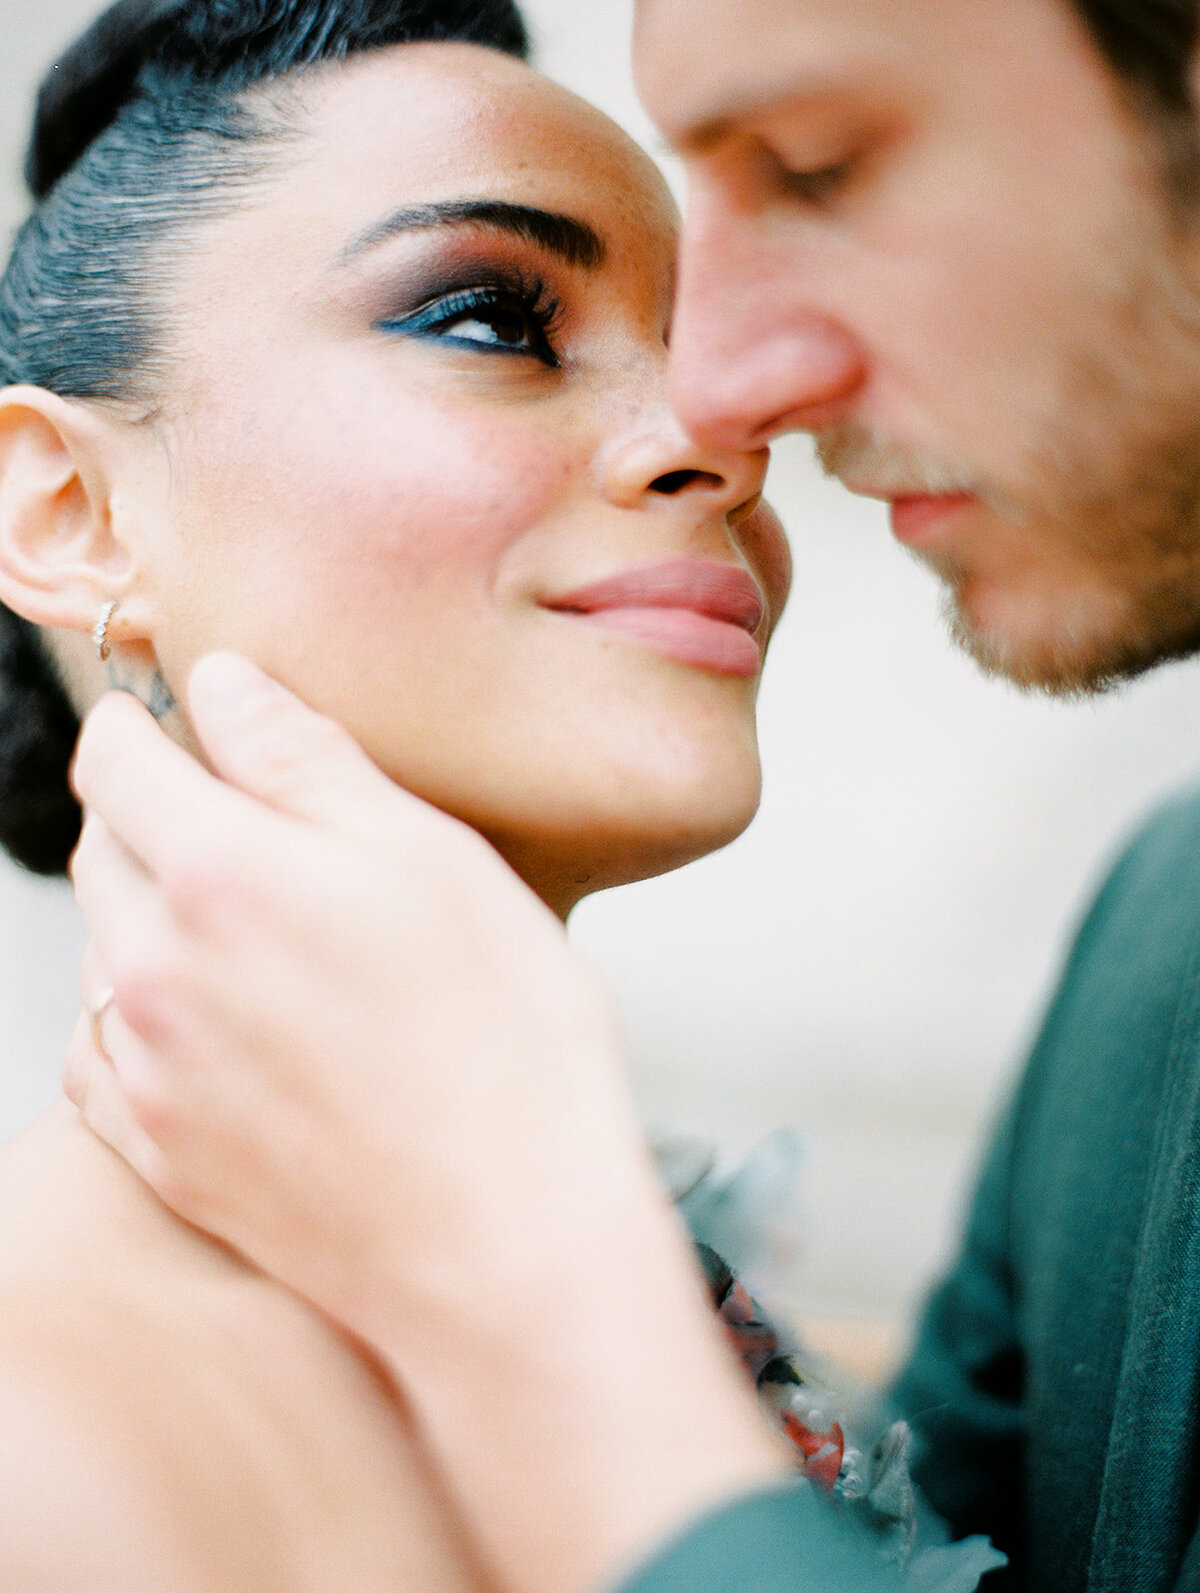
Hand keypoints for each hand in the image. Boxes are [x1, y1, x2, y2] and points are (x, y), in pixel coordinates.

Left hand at [66, 656, 785, 1592]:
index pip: (114, 759)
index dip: (146, 724)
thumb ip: (307, 760)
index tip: (180, 721)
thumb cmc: (504, 1052)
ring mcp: (152, 1072)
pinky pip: (102, 1054)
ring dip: (150, 913)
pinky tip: (212, 1018)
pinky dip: (138, 1013)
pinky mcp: (165, 1154)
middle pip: (101, 849)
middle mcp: (157, 972)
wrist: (508, 1247)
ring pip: (102, 949)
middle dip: (153, 813)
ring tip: (254, 927)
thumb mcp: (433, 860)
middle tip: (242, 819)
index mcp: (220, 877)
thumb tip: (225, 686)